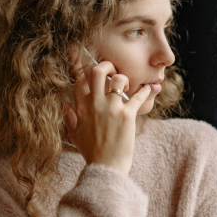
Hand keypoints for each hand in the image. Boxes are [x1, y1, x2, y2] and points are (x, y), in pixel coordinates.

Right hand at [64, 58, 152, 174]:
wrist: (106, 168)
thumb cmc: (92, 153)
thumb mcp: (75, 135)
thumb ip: (70, 118)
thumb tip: (66, 106)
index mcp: (80, 107)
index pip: (78, 78)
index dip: (77, 60)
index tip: (76, 47)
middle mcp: (94, 104)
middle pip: (98, 70)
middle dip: (107, 65)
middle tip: (113, 71)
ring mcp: (111, 108)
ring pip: (119, 79)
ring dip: (125, 79)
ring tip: (128, 87)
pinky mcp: (127, 115)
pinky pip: (138, 96)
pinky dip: (146, 91)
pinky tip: (150, 89)